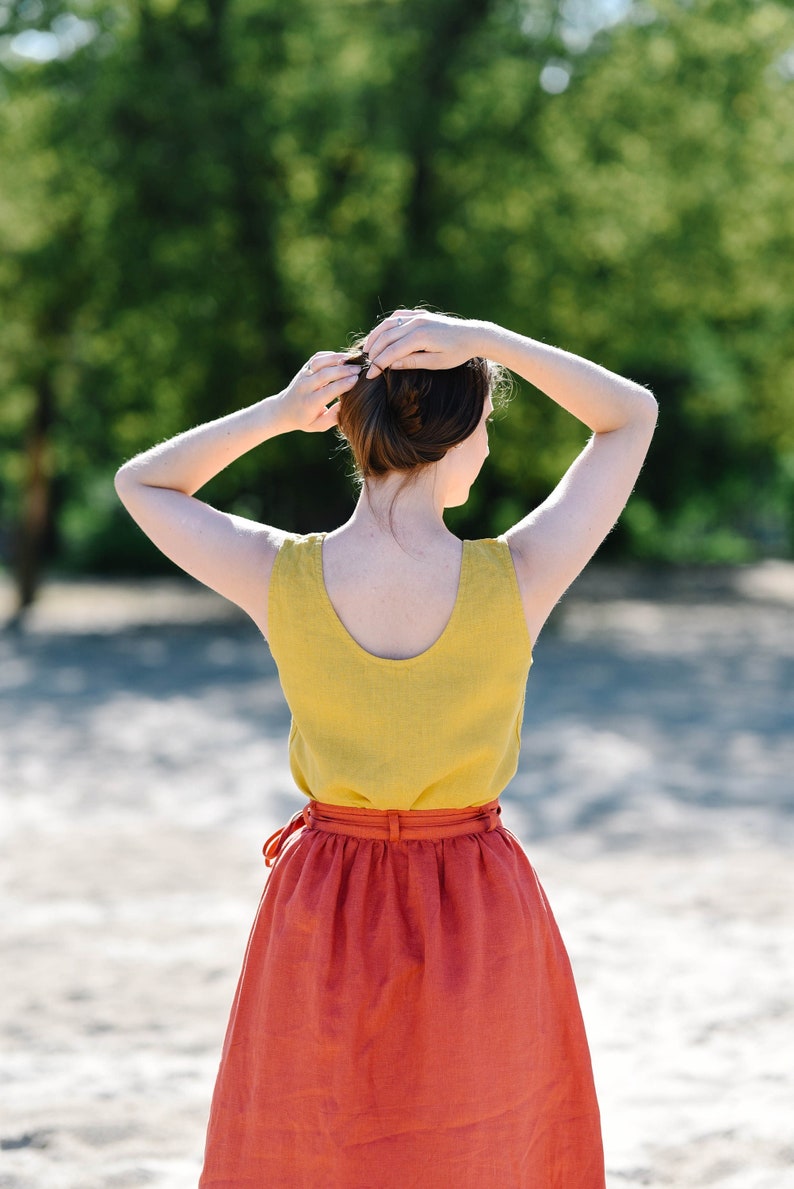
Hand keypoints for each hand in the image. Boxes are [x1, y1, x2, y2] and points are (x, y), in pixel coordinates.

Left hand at [276, 352, 360, 432]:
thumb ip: (332, 418)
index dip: (343, 384)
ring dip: (337, 358)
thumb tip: (344, 405)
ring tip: (352, 359)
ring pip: (320, 361)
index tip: (356, 380)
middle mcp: (305, 387)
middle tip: (359, 368)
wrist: (283, 410)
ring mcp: (303, 375)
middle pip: (325, 374)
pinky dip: (330, 355)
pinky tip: (342, 358)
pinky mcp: (304, 368)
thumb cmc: (304, 420)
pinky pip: (317, 357)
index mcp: (309, 403)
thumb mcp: (318, 425)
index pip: (328, 391)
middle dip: (343, 370)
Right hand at [364, 310, 485, 377]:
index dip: (378, 364)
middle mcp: (416, 323)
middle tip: (366, 366)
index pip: (391, 351)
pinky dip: (386, 325)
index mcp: (420, 337)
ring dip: (375, 337)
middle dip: (373, 352)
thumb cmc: (457, 353)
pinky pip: (397, 316)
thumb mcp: (436, 363)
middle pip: (386, 337)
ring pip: (388, 324)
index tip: (370, 376)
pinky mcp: (420, 314)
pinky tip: (380, 334)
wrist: (472, 335)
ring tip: (367, 350)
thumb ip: (413, 362)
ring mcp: (417, 316)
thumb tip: (391, 364)